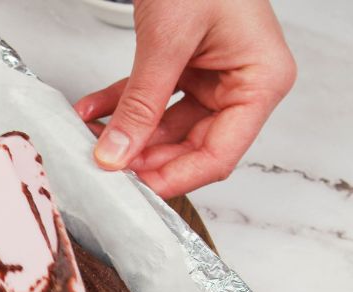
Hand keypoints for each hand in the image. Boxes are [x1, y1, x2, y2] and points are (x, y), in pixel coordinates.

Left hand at [75, 0, 295, 197]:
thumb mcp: (168, 41)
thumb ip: (142, 102)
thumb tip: (116, 153)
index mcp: (261, 82)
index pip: (220, 153)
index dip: (176, 176)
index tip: (137, 189)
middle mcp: (242, 83)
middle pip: (193, 145)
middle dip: (146, 157)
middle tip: (108, 168)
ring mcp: (214, 75)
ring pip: (168, 126)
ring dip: (128, 134)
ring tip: (92, 140)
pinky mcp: (187, 65)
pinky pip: (153, 97)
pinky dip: (122, 105)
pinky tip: (92, 112)